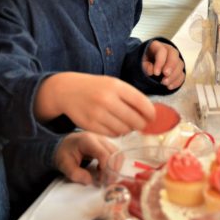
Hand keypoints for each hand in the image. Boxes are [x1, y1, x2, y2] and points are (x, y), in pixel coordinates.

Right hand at [35, 72, 154, 136]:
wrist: (67, 90)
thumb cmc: (95, 87)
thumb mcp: (113, 84)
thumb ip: (130, 97)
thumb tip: (150, 114)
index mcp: (116, 86)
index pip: (142, 103)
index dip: (151, 113)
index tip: (152, 117)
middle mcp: (107, 99)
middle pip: (135, 120)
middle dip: (141, 124)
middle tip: (140, 124)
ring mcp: (97, 113)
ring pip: (124, 130)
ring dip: (129, 129)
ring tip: (125, 123)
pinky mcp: (90, 125)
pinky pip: (112, 134)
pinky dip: (117, 132)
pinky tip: (114, 125)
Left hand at [55, 131, 116, 184]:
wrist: (63, 145)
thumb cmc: (64, 153)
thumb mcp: (65, 165)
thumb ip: (76, 174)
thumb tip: (90, 181)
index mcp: (87, 140)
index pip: (104, 154)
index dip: (106, 169)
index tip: (102, 181)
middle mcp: (98, 138)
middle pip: (114, 153)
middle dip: (113, 170)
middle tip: (106, 183)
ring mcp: (104, 140)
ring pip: (118, 154)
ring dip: (114, 167)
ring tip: (104, 178)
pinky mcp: (106, 145)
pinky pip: (116, 154)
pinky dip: (113, 164)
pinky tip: (103, 171)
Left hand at [143, 40, 184, 89]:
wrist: (146, 65)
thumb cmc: (143, 62)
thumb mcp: (140, 62)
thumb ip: (144, 65)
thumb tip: (151, 71)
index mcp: (157, 46)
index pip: (162, 50)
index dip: (160, 61)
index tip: (156, 73)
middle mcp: (168, 50)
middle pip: (174, 54)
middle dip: (171, 66)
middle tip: (165, 75)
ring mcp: (175, 59)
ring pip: (180, 65)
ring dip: (174, 75)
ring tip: (164, 83)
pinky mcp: (178, 69)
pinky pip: (181, 75)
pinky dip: (177, 81)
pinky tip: (169, 87)